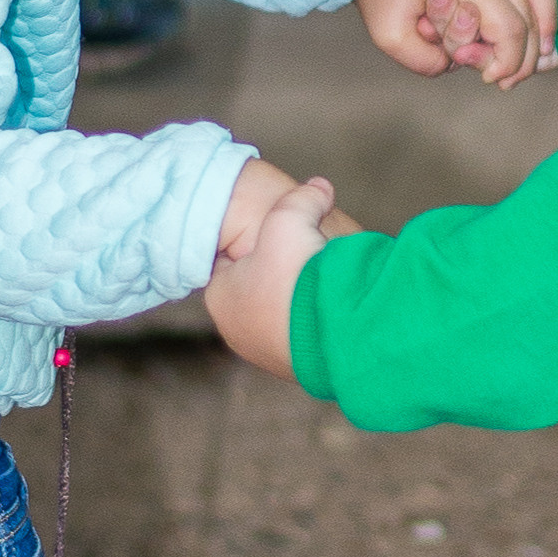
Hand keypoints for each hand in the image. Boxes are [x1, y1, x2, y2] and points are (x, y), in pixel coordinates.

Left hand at [205, 177, 332, 377]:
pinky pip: (304, 335)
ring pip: (282, 313)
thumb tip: (320, 186)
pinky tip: (336, 309)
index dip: (256, 242)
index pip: (229, 261)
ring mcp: (267, 355)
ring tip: (327, 284)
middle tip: (309, 257)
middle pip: (258, 287)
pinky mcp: (298, 370)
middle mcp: (237, 332)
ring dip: (301, 298)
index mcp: (220, 298)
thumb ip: (302, 199)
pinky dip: (317, 322)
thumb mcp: (291, 221)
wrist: (337, 336)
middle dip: (281, 271)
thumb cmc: (298, 277)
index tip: (281, 236)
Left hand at [358, 0, 557, 88]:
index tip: (493, 79)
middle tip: (512, 76)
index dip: (508, 63)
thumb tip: (459, 65)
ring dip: (547, 14)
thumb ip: (426, 62)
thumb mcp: (391, 38)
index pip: (510, 31)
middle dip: (526, 53)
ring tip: (543, 45)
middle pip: (529, 11)